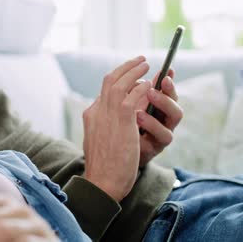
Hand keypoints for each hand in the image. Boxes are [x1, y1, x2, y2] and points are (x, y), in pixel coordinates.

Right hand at [82, 56, 150, 201]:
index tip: (129, 75)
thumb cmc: (103, 167)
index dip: (118, 79)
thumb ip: (106, 125)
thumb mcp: (101, 141)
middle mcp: (97, 110)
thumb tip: (117, 117)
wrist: (102, 181)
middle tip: (140, 61)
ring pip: (120, 83)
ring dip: (135, 72)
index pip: (104, 91)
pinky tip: (150, 85)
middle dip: (126, 68)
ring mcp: (108, 114)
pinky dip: (142, 87)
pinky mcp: (122, 120)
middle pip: (109, 80)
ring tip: (147, 65)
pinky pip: (133, 96)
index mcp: (91, 115)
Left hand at [136, 69, 182, 166]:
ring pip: (167, 133)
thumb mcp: (136, 101)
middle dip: (165, 101)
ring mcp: (158, 140)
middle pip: (176, 114)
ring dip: (152, 122)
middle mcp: (165, 125)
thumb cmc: (131, 119)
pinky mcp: (149, 152)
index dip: (170, 87)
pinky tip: (131, 130)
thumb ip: (145, 87)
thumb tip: (161, 69)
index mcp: (162, 110)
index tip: (164, 76)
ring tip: (137, 114)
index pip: (171, 97)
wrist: (119, 147)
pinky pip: (150, 146)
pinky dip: (139, 140)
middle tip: (150, 92)